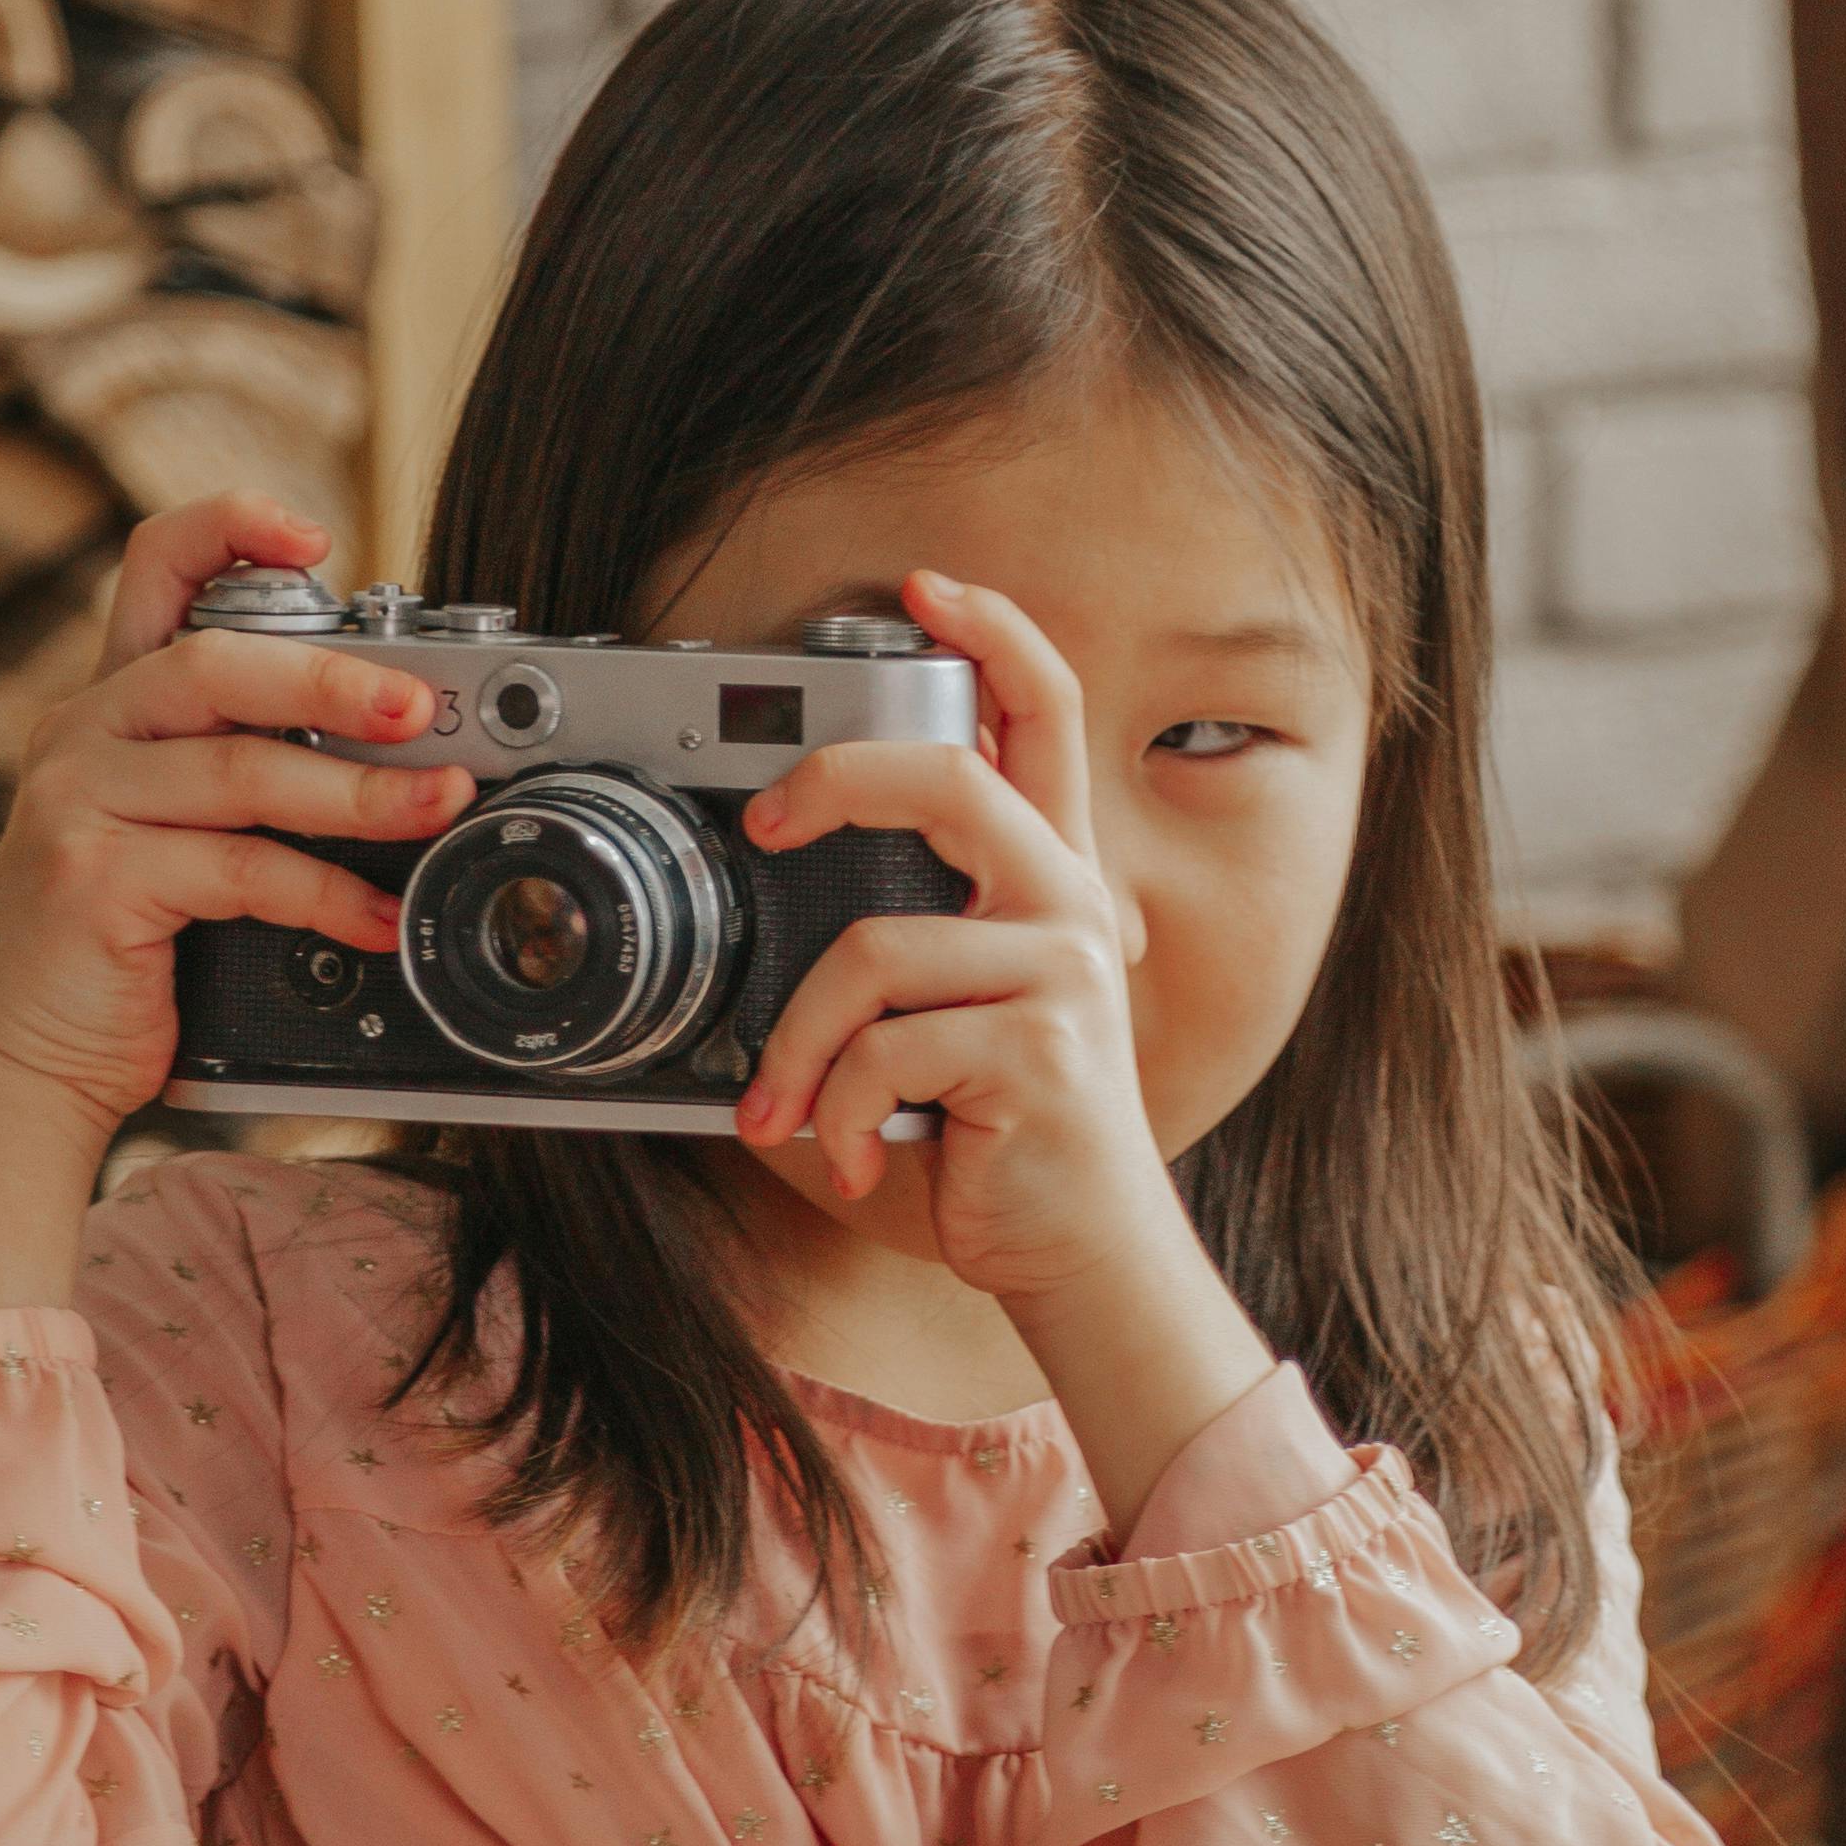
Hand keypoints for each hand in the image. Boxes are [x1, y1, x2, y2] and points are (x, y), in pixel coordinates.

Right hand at [0, 501, 467, 1310]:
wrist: (20, 1069)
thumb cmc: (113, 955)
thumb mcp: (169, 836)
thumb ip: (239, 777)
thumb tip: (394, 747)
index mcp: (109, 708)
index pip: (153, 568)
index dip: (230, 529)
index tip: (314, 536)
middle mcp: (84, 737)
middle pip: (214, 663)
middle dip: (333, 678)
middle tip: (420, 707)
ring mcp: (80, 806)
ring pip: (240, 769)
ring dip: (359, 792)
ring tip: (439, 808)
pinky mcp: (94, 881)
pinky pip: (238, 870)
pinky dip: (326, 894)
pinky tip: (379, 917)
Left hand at [731, 567, 1270, 1528]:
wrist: (1078, 1256)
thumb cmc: (999, 1137)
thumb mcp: (950, 1017)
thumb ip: (905, 938)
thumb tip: (787, 879)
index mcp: (1051, 882)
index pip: (1046, 721)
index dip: (994, 638)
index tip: (928, 589)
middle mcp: (1071, 909)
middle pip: (953, 782)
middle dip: (838, 781)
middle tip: (768, 823)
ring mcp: (1063, 975)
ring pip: (876, 951)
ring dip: (800, 1043)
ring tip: (784, 1105)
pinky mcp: (1039, 1051)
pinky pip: (884, 1050)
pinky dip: (836, 1111)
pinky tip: (849, 1152)